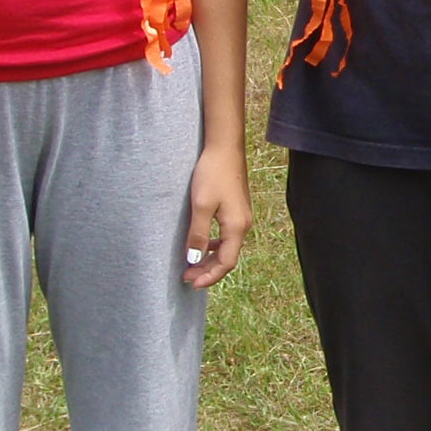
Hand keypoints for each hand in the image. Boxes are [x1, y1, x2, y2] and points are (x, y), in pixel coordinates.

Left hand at [183, 142, 249, 288]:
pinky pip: (227, 237)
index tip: (191, 282)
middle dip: (208, 271)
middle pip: (228, 258)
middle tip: (186, 276)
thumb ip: (197, 235)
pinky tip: (202, 244)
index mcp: (236, 227)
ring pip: (227, 248)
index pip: (226, 263)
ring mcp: (242, 218)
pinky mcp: (236, 210)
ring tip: (192, 264)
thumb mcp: (201, 206)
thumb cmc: (212, 174)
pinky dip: (214, 246)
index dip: (209, 276)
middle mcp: (243, 225)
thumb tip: (193, 260)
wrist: (225, 148)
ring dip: (210, 259)